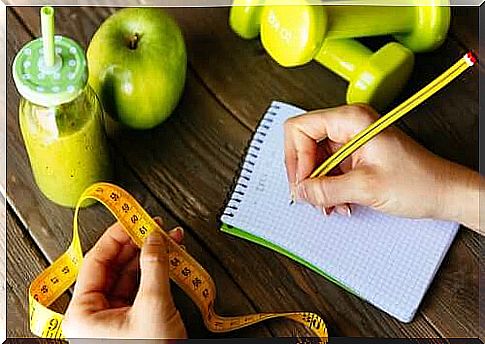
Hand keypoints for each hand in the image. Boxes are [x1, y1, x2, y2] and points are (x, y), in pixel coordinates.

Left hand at [62, 218, 187, 338]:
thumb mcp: (153, 306)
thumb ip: (154, 266)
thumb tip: (154, 238)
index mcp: (83, 314)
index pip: (95, 261)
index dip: (116, 236)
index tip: (133, 220)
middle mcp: (94, 316)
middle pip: (113, 266)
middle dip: (138, 244)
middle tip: (154, 227)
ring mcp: (113, 318)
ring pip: (129, 275)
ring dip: (150, 256)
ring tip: (167, 240)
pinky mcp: (132, 321)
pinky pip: (140, 288)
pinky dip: (155, 272)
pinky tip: (168, 258)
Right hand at [284, 104, 480, 231]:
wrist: (443, 193)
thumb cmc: (419, 181)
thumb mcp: (365, 187)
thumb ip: (326, 189)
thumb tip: (300, 191)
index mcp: (351, 119)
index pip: (300, 128)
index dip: (296, 157)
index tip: (304, 181)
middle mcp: (349, 126)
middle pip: (304, 145)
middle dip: (306, 174)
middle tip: (309, 195)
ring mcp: (351, 142)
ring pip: (314, 161)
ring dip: (318, 186)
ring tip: (330, 204)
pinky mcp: (354, 157)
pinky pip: (328, 170)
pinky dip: (328, 189)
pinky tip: (339, 203)